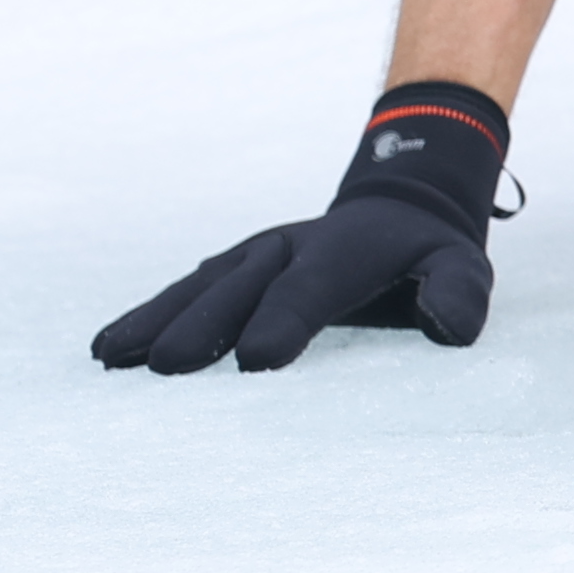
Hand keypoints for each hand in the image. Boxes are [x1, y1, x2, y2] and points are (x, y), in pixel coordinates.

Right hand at [92, 194, 496, 372]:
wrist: (398, 206)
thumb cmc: (429, 254)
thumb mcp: (462, 266)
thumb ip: (459, 293)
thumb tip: (448, 328)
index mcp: (340, 252)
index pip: (308, 291)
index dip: (281, 321)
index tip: (252, 359)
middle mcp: (285, 249)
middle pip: (237, 291)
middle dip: (200, 326)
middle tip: (163, 366)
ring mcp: (251, 258)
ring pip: (198, 289)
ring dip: (154, 320)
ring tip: (111, 356)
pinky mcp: (230, 271)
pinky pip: (186, 292)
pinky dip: (148, 316)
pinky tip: (111, 349)